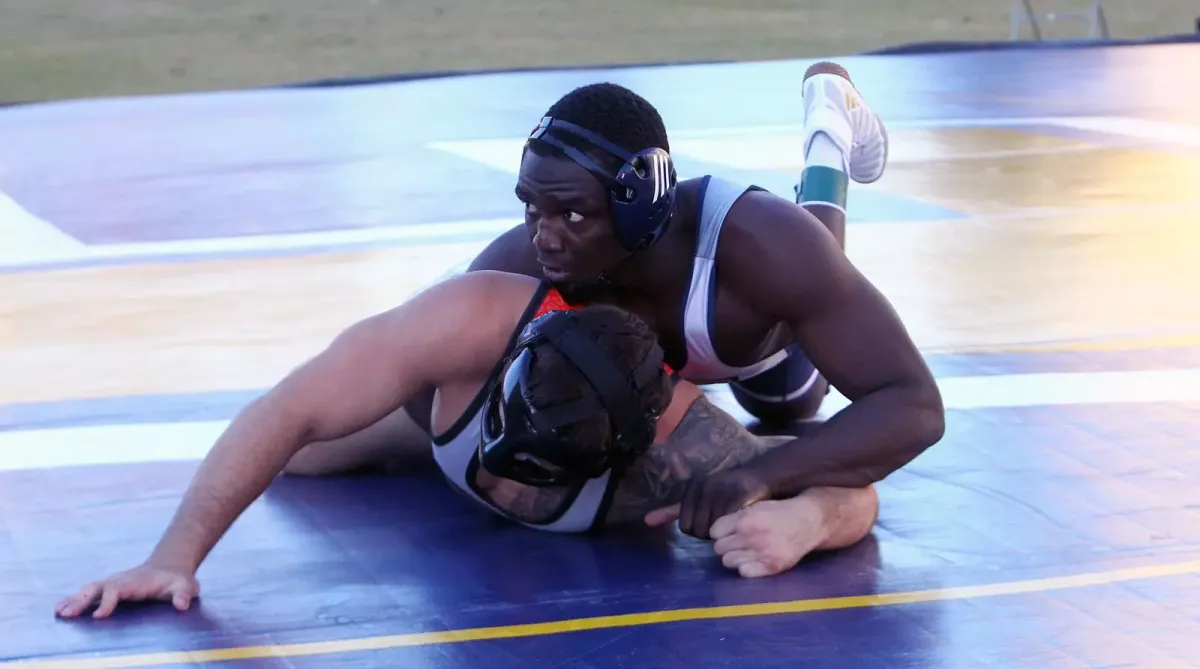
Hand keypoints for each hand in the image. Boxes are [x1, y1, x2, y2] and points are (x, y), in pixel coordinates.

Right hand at [55, 563, 199, 618]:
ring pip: (89, 590)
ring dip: (73, 600)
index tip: (98, 616)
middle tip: (66, 614)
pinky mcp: (109, 589)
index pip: (116, 590)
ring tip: (59, 613)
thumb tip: (182, 605)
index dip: (107, 602)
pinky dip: (74, 600)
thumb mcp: (185, 586)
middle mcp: (119, 581)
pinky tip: (61, 610)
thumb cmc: (177, 580)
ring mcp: (112, 584)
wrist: (170, 567)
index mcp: (135, 581)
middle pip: (96, 588)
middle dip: (81, 601)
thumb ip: (183, 594)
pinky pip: (89, 594)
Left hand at [644, 469, 771, 538]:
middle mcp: (704, 486)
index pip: (686, 526)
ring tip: (731, 526)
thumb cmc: (725, 490)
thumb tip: (646, 522)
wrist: (760, 477)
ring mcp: (722, 490)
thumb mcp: (697, 497)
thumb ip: (673, 511)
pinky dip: (734, 528)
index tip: (709, 525)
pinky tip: (740, 523)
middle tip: (722, 529)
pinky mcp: (739, 496)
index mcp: (692, 487)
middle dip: (710, 534)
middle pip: (699, 529)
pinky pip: (730, 523)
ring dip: (723, 533)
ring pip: (714, 529)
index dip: (698, 530)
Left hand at [711, 498, 822, 577]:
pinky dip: (746, 568)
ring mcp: (761, 553)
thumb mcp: (755, 507)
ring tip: (744, 552)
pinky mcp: (771, 567)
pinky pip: (744, 572)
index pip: (714, 532)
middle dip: (726, 544)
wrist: (808, 523)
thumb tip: (716, 532)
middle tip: (736, 543)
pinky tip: (753, 561)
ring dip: (734, 557)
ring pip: (728, 561)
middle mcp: (751, 537)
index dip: (720, 532)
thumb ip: (736, 518)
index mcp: (745, 519)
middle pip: (719, 548)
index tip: (727, 532)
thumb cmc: (779, 513)